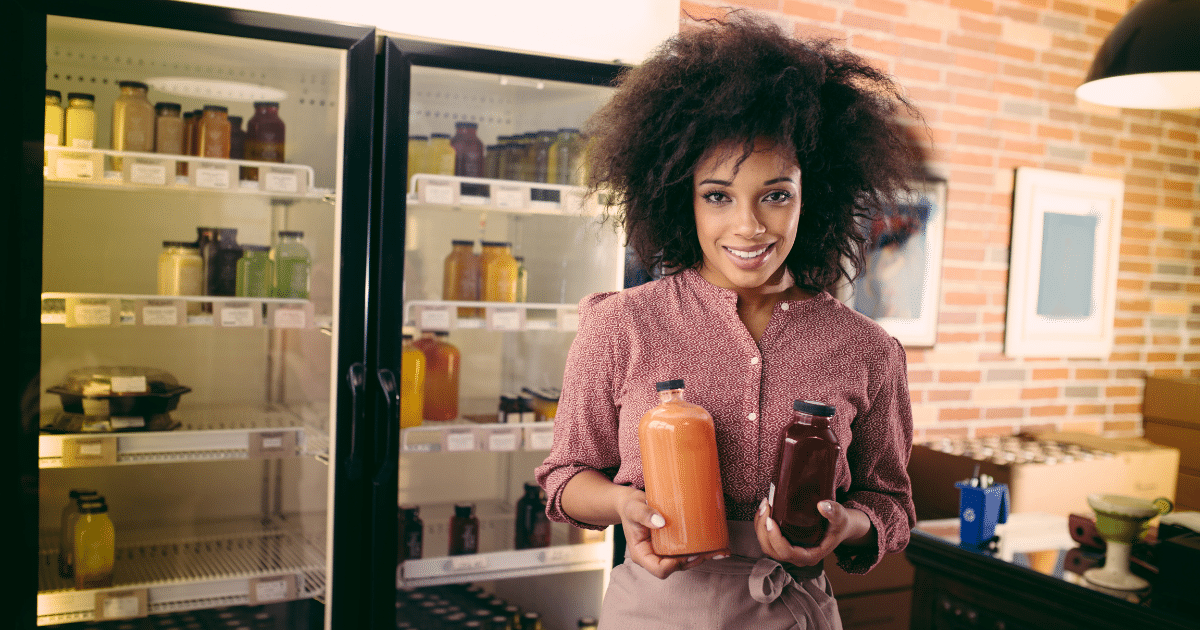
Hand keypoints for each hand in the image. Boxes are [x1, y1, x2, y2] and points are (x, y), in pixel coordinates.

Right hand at [615, 488, 724, 578]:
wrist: (632, 502)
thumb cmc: (630, 506)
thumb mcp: (633, 509)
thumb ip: (644, 514)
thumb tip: (661, 522)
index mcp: (642, 555)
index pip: (659, 570)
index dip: (675, 566)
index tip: (686, 554)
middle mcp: (654, 557)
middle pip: (676, 568)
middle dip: (694, 561)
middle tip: (711, 552)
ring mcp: (663, 552)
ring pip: (684, 562)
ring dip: (702, 557)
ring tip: (719, 550)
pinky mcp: (672, 545)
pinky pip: (687, 551)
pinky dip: (702, 550)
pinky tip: (718, 547)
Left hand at [753, 498, 870, 566]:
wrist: (841, 526)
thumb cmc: (840, 524)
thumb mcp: (841, 516)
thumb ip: (834, 511)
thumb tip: (822, 505)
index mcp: (811, 555)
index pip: (787, 553)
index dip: (775, 538)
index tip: (770, 520)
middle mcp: (798, 557)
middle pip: (772, 550)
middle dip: (763, 530)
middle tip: (766, 507)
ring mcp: (791, 552)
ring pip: (767, 546)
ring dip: (760, 526)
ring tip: (764, 505)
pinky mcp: (786, 544)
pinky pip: (768, 539)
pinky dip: (762, 526)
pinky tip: (765, 509)